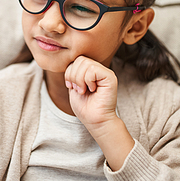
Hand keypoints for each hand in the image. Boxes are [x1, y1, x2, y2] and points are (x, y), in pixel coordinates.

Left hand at [65, 56, 133, 170]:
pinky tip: (92, 89)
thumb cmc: (85, 107)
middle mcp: (99, 70)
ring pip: (85, 63)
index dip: (69, 72)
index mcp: (91, 71)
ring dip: (79, 79)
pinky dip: (87, 80)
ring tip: (84, 90)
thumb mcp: (74, 86)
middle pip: (80, 59)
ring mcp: (105, 72)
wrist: (95, 121)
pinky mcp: (110, 77)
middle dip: (73, 75)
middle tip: (78, 90)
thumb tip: (69, 61)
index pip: (76, 60)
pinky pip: (93, 69)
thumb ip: (73, 73)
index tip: (71, 87)